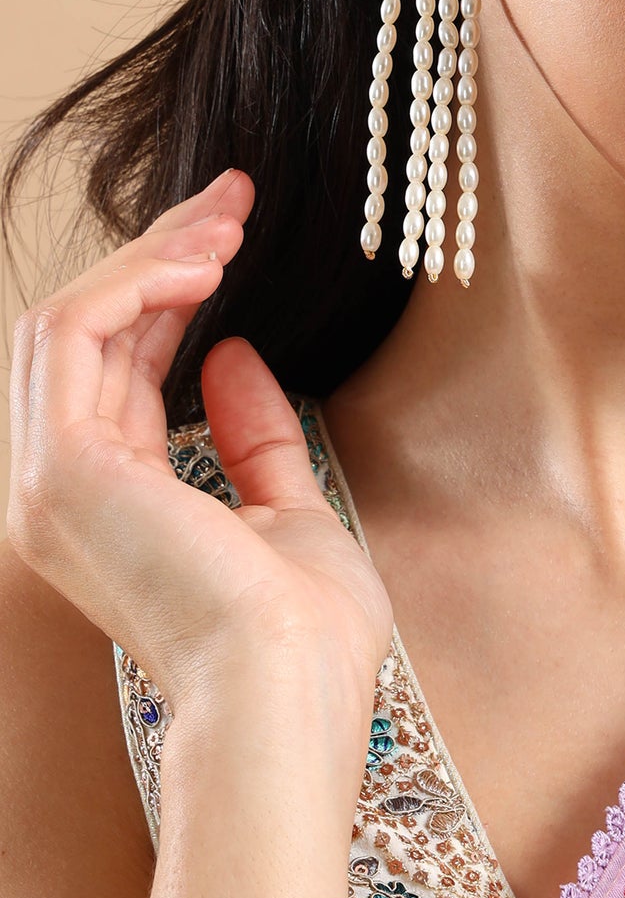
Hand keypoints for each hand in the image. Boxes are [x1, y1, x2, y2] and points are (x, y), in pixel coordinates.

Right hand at [7, 169, 393, 720]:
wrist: (289, 700)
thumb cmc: (302, 636)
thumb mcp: (288, 510)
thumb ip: (252, 436)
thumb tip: (233, 355)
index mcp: (110, 509)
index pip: (120, 368)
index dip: (171, 289)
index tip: (235, 230)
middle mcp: (61, 495)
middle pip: (86, 334)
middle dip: (161, 252)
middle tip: (236, 198)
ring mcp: (49, 485)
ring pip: (67, 322)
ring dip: (150, 257)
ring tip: (229, 222)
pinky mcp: (61, 469)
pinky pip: (70, 334)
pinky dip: (131, 283)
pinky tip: (204, 264)